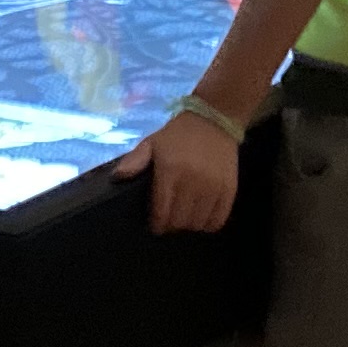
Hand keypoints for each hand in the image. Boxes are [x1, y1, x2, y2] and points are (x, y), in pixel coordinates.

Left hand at [113, 107, 244, 233]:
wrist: (214, 120)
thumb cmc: (178, 135)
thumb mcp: (152, 143)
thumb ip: (134, 161)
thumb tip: (118, 177)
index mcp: (170, 171)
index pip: (162, 212)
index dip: (157, 224)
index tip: (155, 224)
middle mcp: (192, 182)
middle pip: (179, 222)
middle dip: (171, 225)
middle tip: (169, 220)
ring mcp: (213, 187)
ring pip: (198, 224)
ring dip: (189, 225)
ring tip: (184, 216)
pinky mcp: (229, 190)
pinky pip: (218, 220)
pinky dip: (208, 224)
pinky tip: (201, 216)